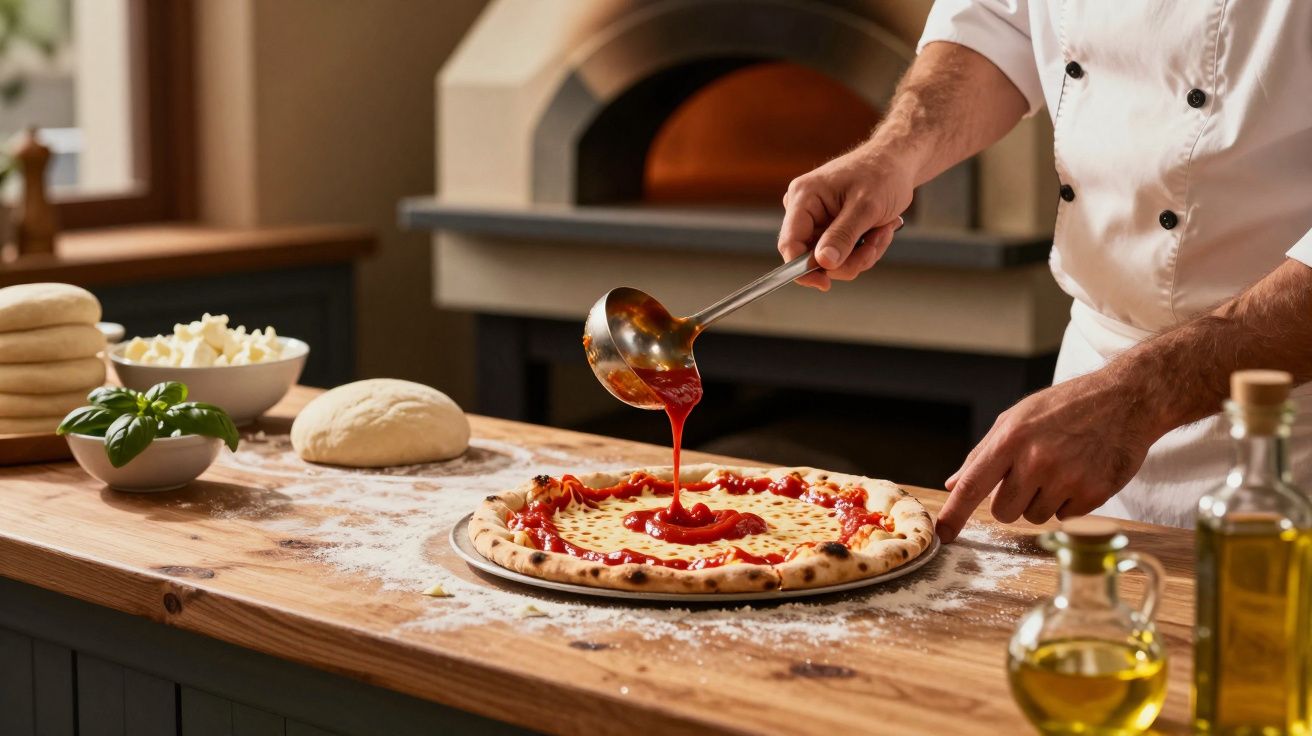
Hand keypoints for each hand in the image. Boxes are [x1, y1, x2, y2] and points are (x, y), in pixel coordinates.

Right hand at [777, 147, 914, 290]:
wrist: (898, 163)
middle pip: (813, 257)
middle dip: (848, 258)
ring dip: (862, 253)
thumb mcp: (866, 206)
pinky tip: (878, 230)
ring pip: (832, 260)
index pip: (790, 243)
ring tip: (881, 231)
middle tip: (874, 246)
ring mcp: (818, 220)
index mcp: (804, 197)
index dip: (802, 269)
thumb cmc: (882, 173)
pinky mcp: (831, 228)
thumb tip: (823, 263)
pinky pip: (843, 254)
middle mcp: (805, 209)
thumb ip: (843, 235)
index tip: (825, 283)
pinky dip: (864, 249)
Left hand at [935, 370, 1166, 541]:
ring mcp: (1067, 478)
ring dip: (1041, 501)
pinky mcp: (1094, 493)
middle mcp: (1036, 460)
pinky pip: (1065, 518)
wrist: (1125, 399)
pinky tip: (1080, 474)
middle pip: (1003, 512)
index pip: (973, 485)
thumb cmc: (1065, 407)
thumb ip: (983, 454)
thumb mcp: (1017, 418)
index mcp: (1011, 438)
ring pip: (1034, 517)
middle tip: (1030, 476)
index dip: (955, 513)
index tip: (942, 534)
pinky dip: (1069, 503)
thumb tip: (953, 484)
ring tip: (1060, 468)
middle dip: (1011, 501)